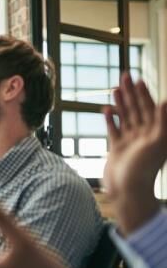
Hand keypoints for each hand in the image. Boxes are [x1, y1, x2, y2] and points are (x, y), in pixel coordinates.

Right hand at [103, 73, 166, 234]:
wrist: (127, 192)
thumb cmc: (143, 171)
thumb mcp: (157, 145)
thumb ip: (162, 123)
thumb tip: (164, 101)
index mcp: (155, 133)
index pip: (149, 108)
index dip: (143, 94)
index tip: (138, 80)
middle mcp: (143, 135)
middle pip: (137, 109)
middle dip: (131, 93)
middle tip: (124, 76)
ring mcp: (129, 141)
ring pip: (125, 117)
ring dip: (120, 103)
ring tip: (114, 89)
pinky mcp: (117, 149)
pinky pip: (114, 130)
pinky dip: (110, 119)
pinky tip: (106, 109)